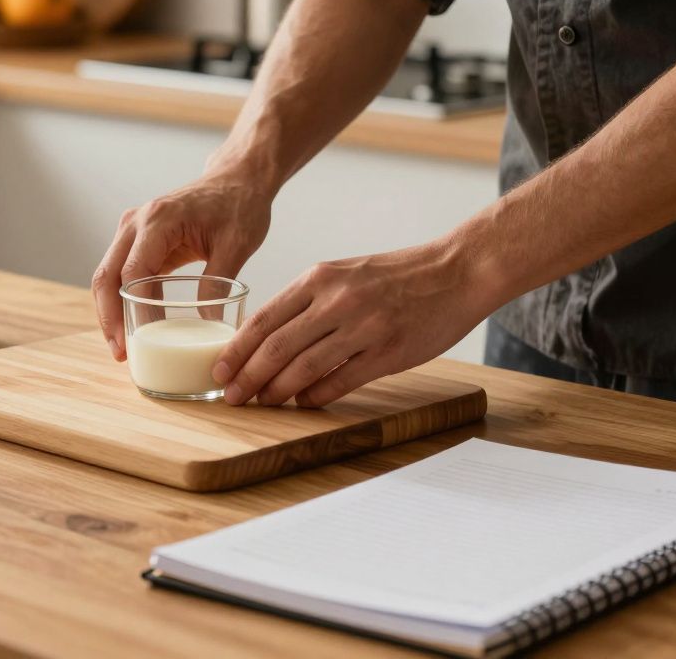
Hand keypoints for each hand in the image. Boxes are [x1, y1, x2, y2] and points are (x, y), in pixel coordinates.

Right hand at [92, 175, 271, 360]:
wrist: (237, 178)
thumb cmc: (239, 205)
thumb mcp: (237, 245)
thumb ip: (218, 284)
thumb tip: (206, 324)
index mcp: (159, 220)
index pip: (132, 272)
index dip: (129, 310)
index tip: (137, 340)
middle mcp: (136, 223)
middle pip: (107, 276)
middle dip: (109, 317)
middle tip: (120, 353)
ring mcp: (133, 230)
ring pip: (108, 276)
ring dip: (111, 311)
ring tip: (122, 347)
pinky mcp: (138, 239)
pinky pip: (122, 273)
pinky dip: (123, 299)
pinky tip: (133, 326)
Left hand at [212, 240, 496, 407]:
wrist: (457, 271)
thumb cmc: (397, 275)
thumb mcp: (344, 273)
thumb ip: (308, 301)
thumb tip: (269, 339)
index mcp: (319, 279)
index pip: (264, 319)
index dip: (237, 350)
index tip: (218, 370)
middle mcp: (336, 301)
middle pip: (276, 347)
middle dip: (247, 377)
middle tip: (230, 397)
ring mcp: (363, 327)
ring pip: (304, 367)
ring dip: (277, 391)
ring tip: (261, 404)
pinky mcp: (388, 351)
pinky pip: (341, 381)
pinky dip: (316, 396)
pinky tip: (303, 404)